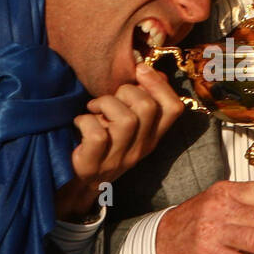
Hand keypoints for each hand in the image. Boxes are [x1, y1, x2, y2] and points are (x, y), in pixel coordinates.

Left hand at [56, 63, 184, 219]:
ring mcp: (118, 159)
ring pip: (126, 120)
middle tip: (110, 96)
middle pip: (147, 108)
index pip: (174, 109)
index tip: (139, 70)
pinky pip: (98, 135)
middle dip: (126, 91)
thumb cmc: (103, 144)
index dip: (159, 84)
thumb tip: (150, 71)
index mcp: (152, 137)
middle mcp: (140, 149)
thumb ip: (139, 103)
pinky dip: (85, 121)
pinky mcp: (94, 164)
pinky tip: (81, 122)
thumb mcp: (127, 126)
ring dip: (105, 104)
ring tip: (94, 108)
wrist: (79, 183)